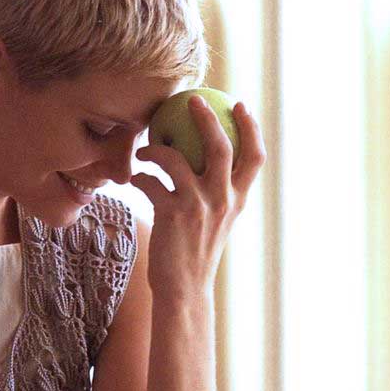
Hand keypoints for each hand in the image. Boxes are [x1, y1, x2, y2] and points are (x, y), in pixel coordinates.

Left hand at [130, 95, 265, 301]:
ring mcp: (198, 206)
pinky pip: (152, 182)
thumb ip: (215, 198)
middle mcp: (222, 200)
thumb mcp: (215, 225)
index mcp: (237, 201)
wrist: (183, 290)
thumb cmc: (194, 257)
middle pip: (220, 145)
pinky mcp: (172, 215)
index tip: (239, 105)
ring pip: (178, 159)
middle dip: (206, 117)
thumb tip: (201, 170)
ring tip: (145, 150)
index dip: (250, 127)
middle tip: (191, 100)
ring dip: (156, 149)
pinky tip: (134, 179)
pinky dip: (140, 177)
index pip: (255, 157)